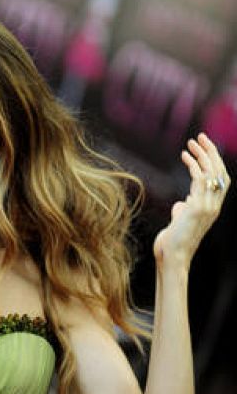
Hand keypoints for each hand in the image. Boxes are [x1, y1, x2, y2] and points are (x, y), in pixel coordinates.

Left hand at [153, 133, 229, 271]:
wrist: (171, 257)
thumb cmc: (172, 242)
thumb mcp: (181, 222)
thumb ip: (184, 210)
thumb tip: (181, 204)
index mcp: (213, 208)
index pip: (222, 179)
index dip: (215, 162)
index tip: (203, 148)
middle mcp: (214, 206)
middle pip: (220, 172)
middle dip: (211, 152)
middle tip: (199, 137)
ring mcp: (208, 207)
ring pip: (212, 173)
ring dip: (201, 155)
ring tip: (190, 143)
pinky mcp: (197, 207)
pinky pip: (200, 180)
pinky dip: (193, 165)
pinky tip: (184, 156)